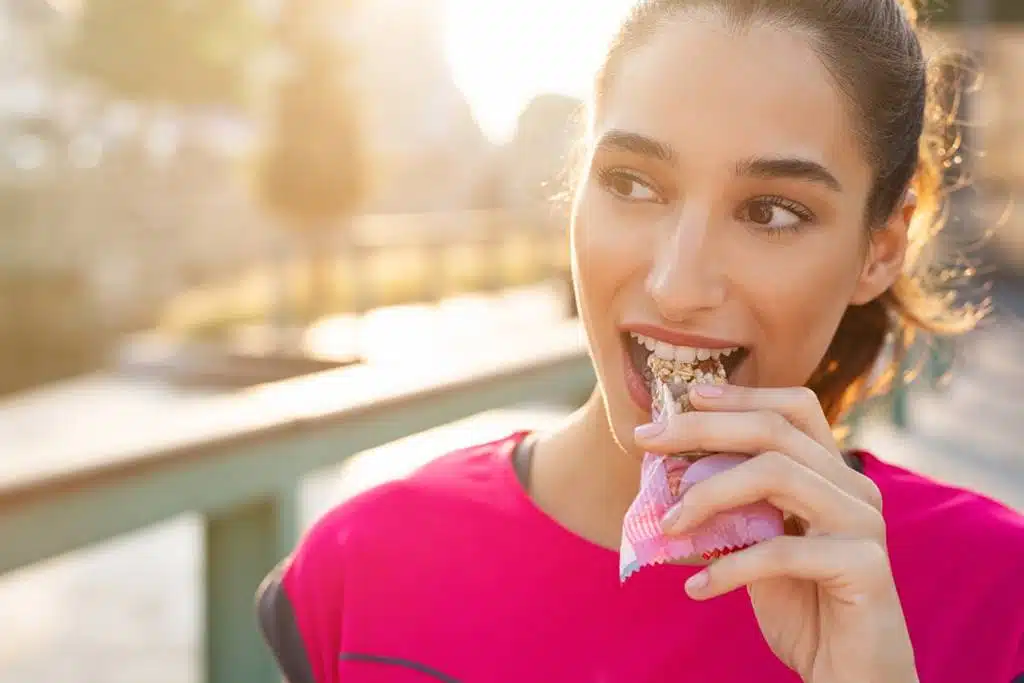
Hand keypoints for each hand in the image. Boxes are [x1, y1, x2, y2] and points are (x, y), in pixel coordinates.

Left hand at [633, 384, 918, 682]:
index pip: (795, 408)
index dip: (742, 395)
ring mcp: (864, 524)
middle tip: (646, 439)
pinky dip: (728, 569)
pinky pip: (781, 552)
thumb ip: (733, 508)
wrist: (852, 677)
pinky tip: (696, 589)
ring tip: (667, 525)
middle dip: (702, 429)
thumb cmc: (804, 607)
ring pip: (776, 475)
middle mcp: (855, 489)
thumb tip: (670, 472)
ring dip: (708, 494)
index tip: (687, 395)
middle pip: (774, 431)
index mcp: (833, 475)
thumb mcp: (759, 545)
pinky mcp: (864, 568)